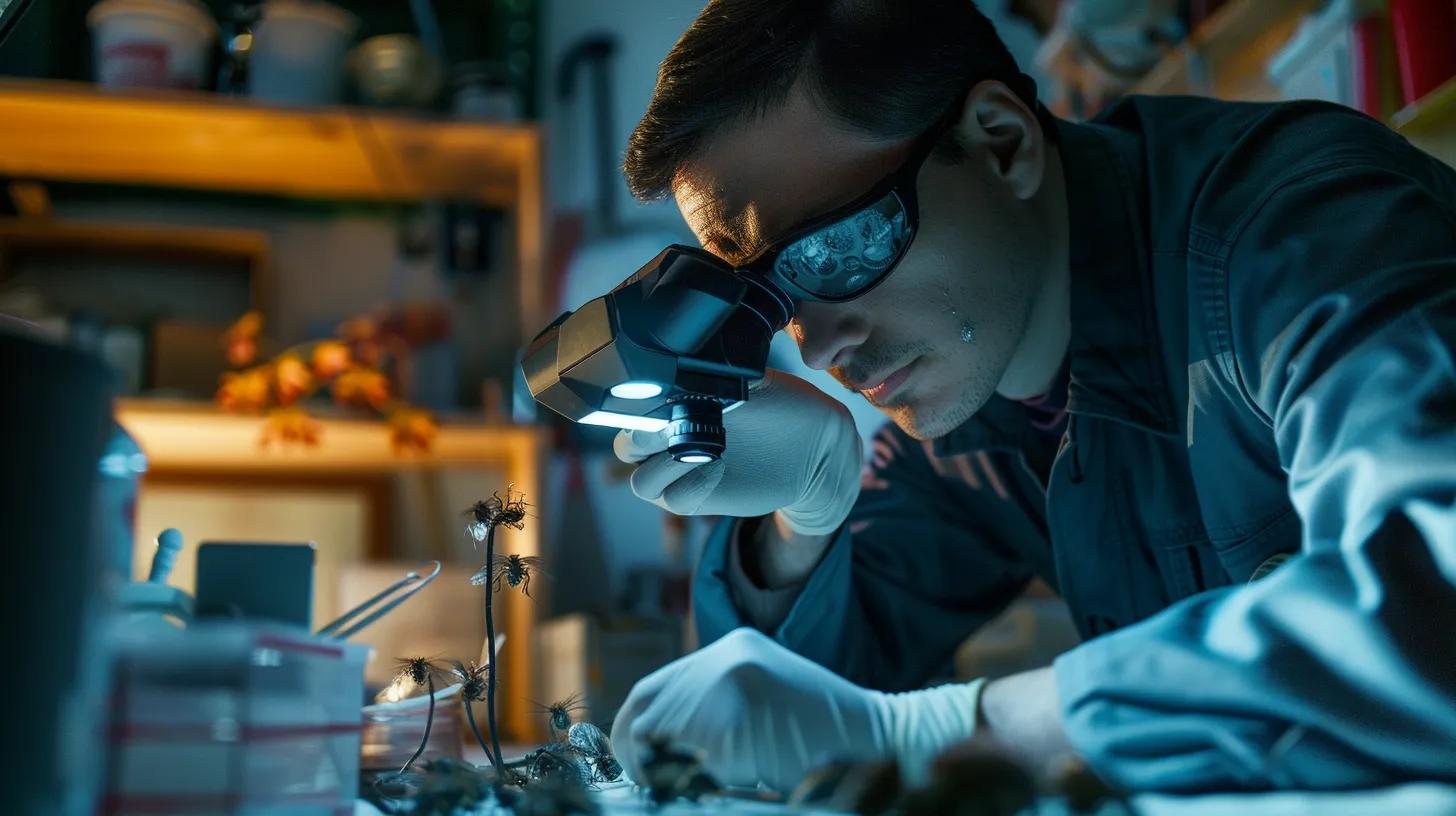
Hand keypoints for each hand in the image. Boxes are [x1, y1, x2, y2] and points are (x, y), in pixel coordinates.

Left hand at [610, 628, 985, 791]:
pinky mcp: (742, 714)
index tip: (638, 767)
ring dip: (681, 771)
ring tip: (721, 779)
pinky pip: (700, 760)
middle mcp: (726, 656)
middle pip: (647, 713)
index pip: (650, 691)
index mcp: (730, 650)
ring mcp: (732, 681)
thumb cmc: (821, 739)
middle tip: (663, 784)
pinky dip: (711, 780)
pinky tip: (746, 777)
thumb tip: (650, 749)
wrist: (882, 740)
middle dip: (646, 757)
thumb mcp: (759, 706)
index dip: (634, 733)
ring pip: (667, 739)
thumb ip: (710, 711)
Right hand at [613, 369, 861, 534]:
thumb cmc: (782, 404)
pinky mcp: (698, 498)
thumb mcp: (753, 380)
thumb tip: (691, 361)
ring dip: (663, 467)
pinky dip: (689, 486)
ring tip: (697, 451)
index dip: (631, 409)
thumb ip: (717, 375)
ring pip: (642, 481)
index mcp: (673, 405)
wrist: (814, 446)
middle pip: (627, 448)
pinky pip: (675, 500)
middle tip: (671, 427)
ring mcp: (682, 472)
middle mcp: (669, 440)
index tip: (654, 401)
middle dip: (642, 438)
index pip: (627, 410)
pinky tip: (716, 467)